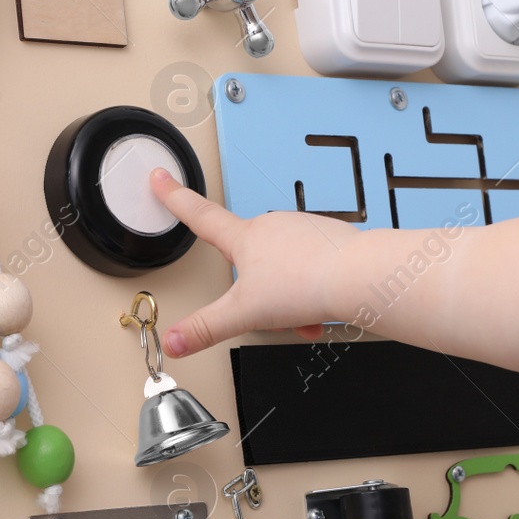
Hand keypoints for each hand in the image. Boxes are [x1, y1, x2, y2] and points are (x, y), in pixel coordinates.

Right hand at [150, 169, 356, 356]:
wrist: (358, 277)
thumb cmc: (304, 285)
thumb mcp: (244, 314)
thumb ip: (206, 328)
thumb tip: (174, 340)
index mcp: (244, 238)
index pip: (199, 215)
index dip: (174, 197)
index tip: (159, 177)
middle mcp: (273, 226)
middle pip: (249, 262)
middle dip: (258, 292)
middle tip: (272, 311)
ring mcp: (302, 230)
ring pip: (283, 271)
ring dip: (288, 298)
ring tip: (302, 315)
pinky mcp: (328, 239)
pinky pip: (310, 270)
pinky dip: (311, 294)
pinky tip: (321, 310)